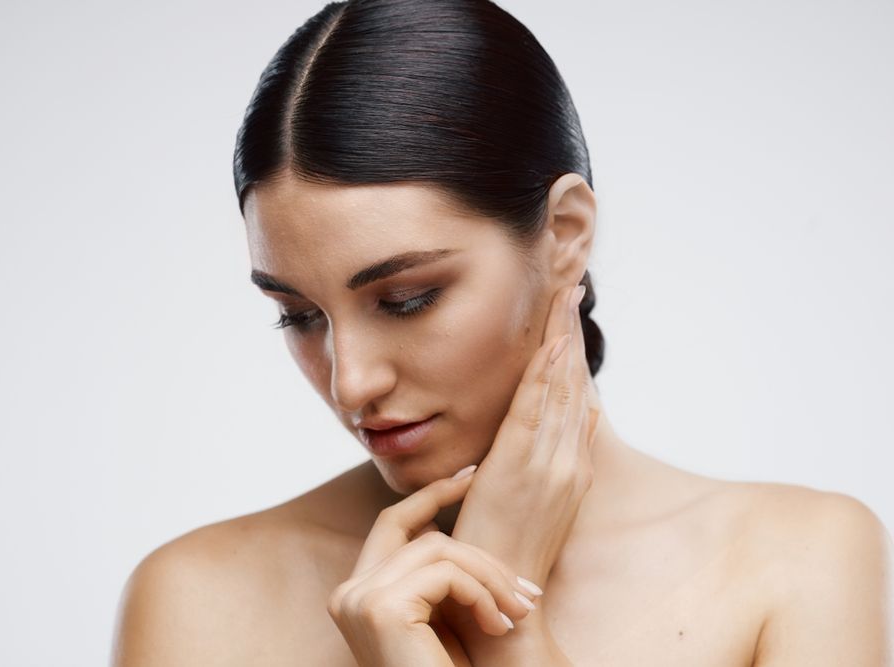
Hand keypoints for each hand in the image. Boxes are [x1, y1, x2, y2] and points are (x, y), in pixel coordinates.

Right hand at [327, 468, 541, 666]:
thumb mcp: (444, 622)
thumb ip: (441, 580)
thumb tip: (470, 530)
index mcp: (356, 594)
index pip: (392, 523)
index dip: (431, 495)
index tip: (469, 475)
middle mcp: (347, 593)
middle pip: (418, 532)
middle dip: (475, 544)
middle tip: (525, 581)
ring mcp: (358, 599)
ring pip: (439, 548)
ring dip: (490, 578)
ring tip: (518, 614)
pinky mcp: (380, 608)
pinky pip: (446, 572)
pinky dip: (482, 594)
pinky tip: (498, 625)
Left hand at [439, 283, 598, 653]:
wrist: (502, 589)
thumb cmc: (512, 545)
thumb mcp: (547, 498)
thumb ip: (563, 454)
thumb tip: (581, 415)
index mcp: (572, 466)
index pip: (574, 395)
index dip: (574, 351)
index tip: (570, 313)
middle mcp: (568, 460)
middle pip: (570, 383)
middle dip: (569, 332)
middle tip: (570, 284)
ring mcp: (549, 463)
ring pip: (557, 389)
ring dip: (561, 340)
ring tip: (563, 297)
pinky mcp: (522, 469)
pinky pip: (535, 411)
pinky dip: (545, 376)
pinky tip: (550, 344)